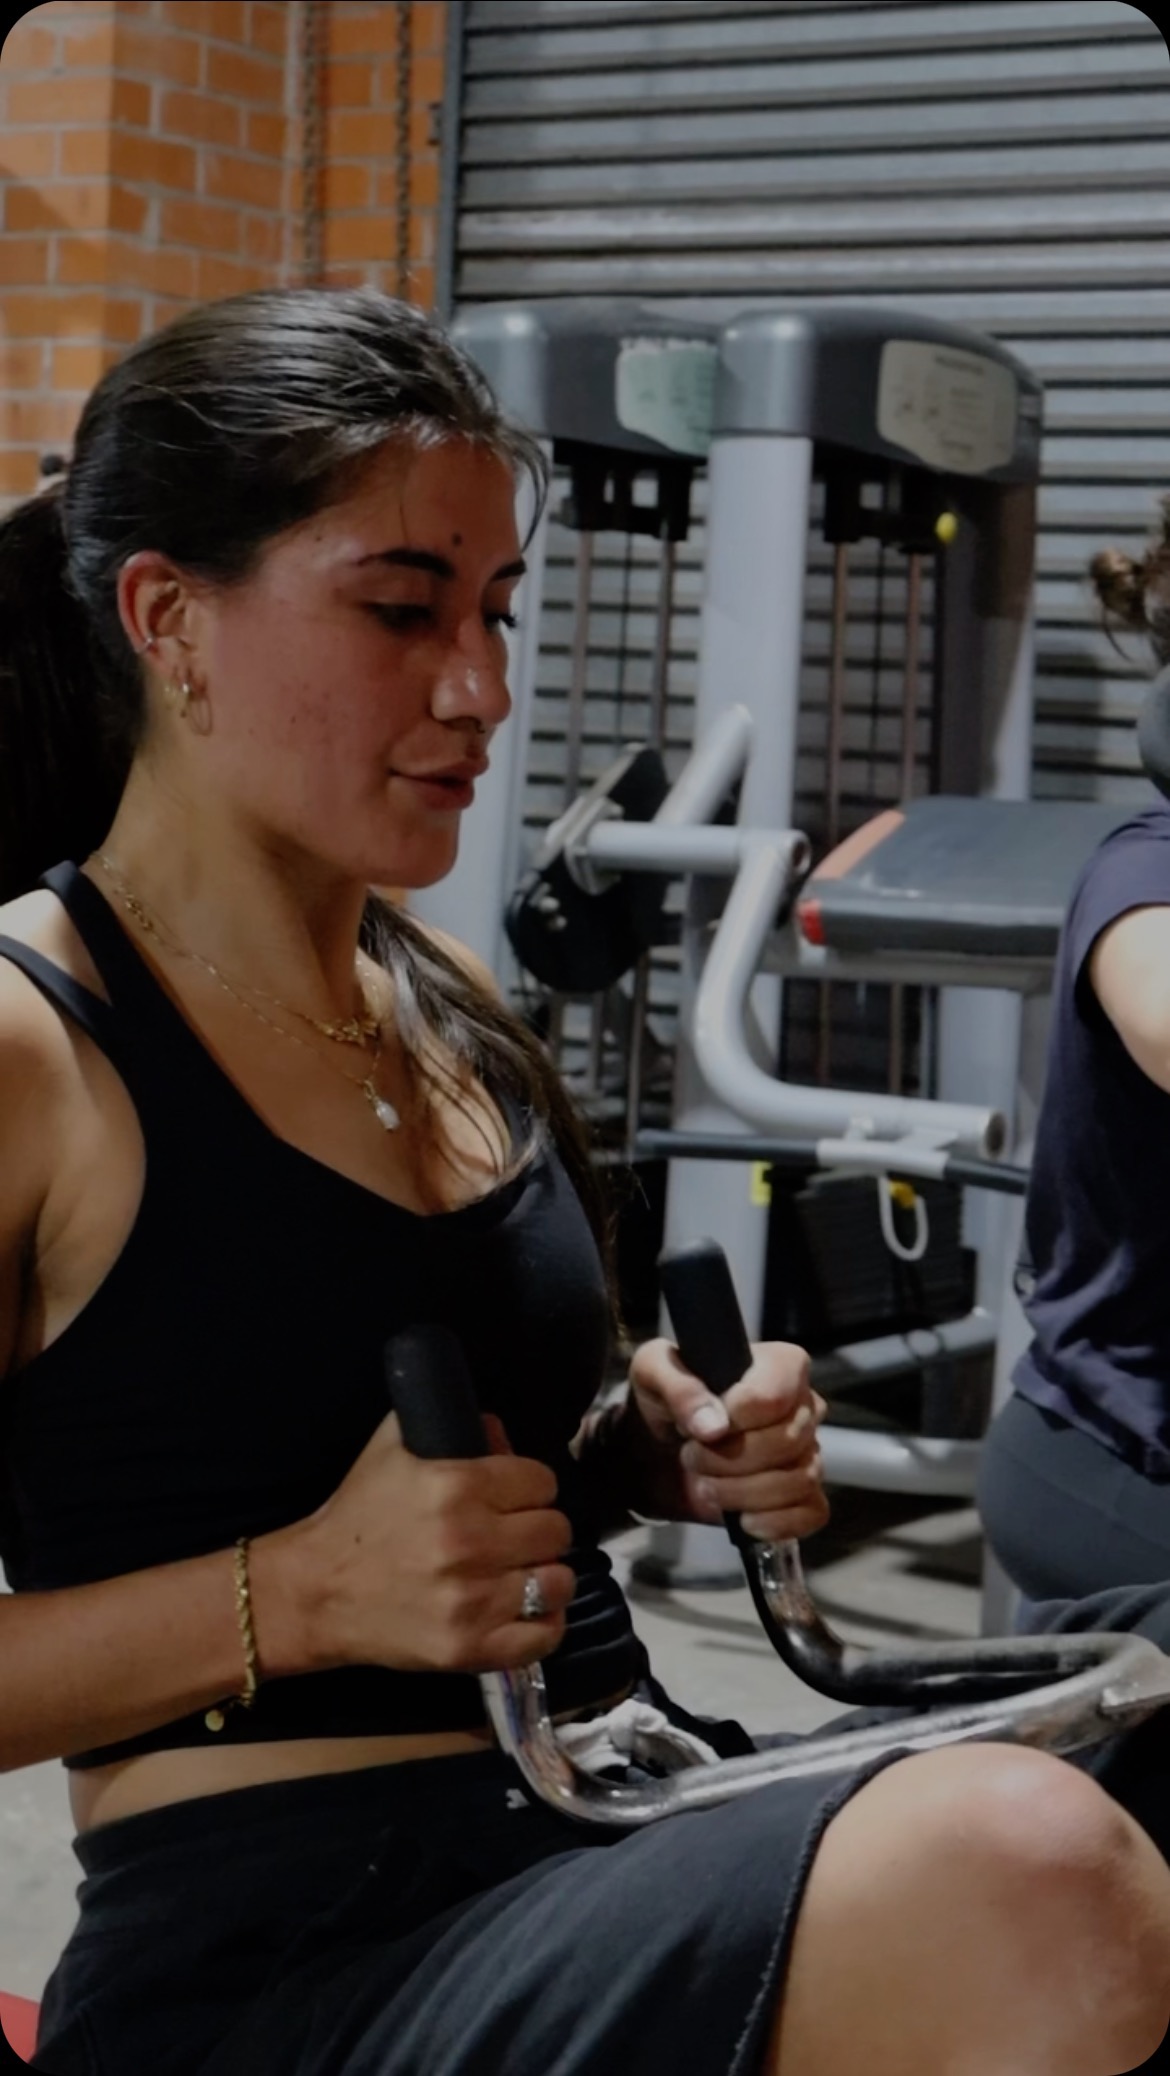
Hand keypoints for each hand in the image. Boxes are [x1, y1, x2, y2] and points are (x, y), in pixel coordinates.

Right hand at [271, 1412, 575, 1678]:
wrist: (316, 1591)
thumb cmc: (358, 1515)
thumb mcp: (393, 1448)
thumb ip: (453, 1426)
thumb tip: (503, 1437)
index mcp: (455, 1485)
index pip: (542, 1481)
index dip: (530, 1487)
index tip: (514, 1498)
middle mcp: (469, 1542)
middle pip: (556, 1531)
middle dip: (538, 1528)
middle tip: (515, 1536)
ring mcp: (472, 1602)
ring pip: (558, 1581)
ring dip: (545, 1575)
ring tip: (522, 1573)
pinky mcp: (469, 1649)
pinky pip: (544, 1636)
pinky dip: (544, 1623)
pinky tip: (526, 1610)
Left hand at [626, 1337, 828, 1542]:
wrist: (657, 1448)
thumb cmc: (664, 1398)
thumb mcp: (653, 1373)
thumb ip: (679, 1388)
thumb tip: (713, 1425)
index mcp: (778, 1365)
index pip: (777, 1394)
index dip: (739, 1415)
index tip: (703, 1425)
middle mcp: (803, 1405)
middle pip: (788, 1441)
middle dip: (729, 1459)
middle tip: (692, 1456)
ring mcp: (808, 1451)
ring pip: (800, 1479)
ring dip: (742, 1492)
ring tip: (706, 1485)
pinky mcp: (803, 1494)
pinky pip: (813, 1512)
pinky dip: (776, 1523)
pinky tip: (742, 1519)